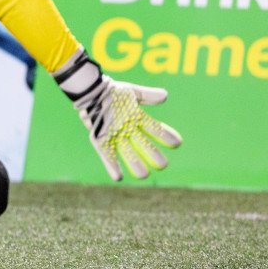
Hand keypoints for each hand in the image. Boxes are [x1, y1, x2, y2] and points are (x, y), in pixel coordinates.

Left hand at [54, 51, 181, 181]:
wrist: (90, 91)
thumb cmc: (111, 91)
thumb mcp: (131, 92)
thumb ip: (147, 95)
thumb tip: (165, 96)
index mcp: (137, 118)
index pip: (155, 129)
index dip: (166, 136)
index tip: (177, 143)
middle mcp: (128, 130)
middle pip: (144, 145)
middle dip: (153, 155)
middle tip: (162, 165)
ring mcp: (115, 135)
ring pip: (128, 152)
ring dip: (135, 163)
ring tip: (144, 175)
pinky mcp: (101, 140)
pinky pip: (107, 154)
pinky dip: (112, 165)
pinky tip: (118, 177)